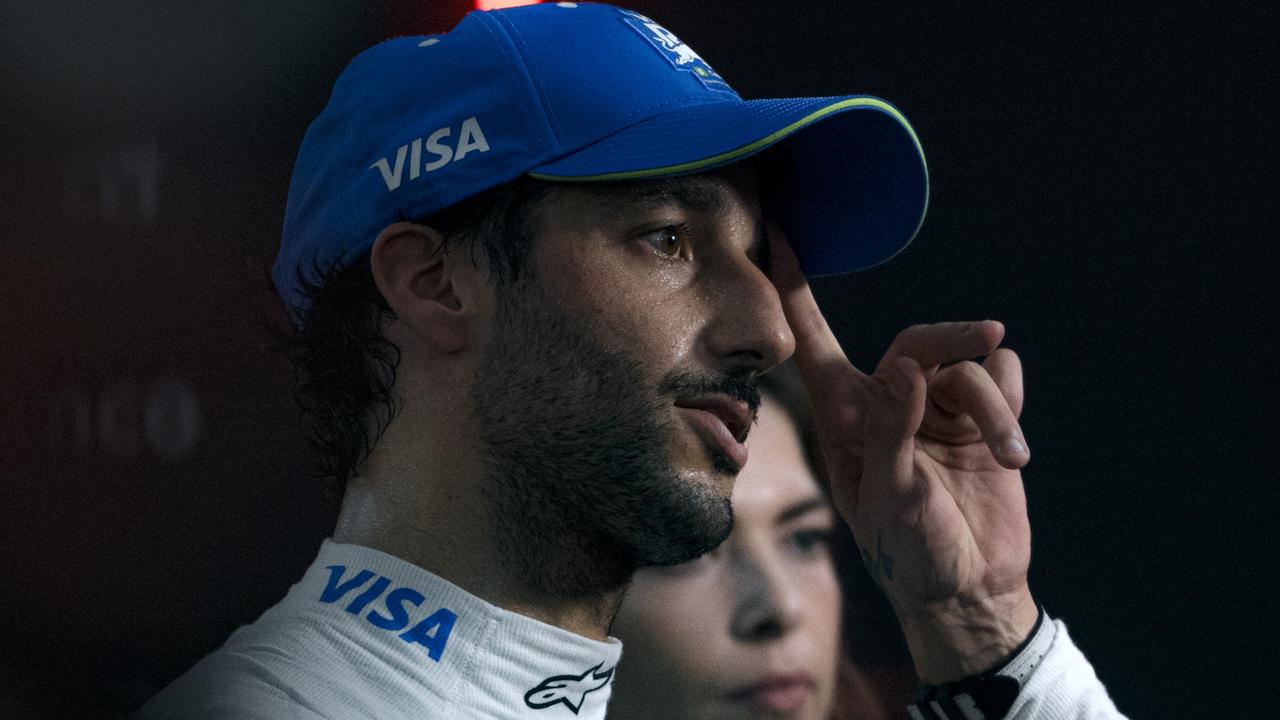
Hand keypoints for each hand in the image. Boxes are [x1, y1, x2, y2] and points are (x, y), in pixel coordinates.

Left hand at [767, 230, 1038, 682]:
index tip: (777, 233)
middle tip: (986, 336)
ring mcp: (940, 409)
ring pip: (970, 363)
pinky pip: (1004, 375)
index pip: (814, 341)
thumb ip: (892, 429)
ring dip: (995, 407)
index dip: (795, 288)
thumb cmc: (908, 552)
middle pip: (920, 338)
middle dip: (953, 337)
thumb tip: (908, 366)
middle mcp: (891, 401)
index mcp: (847, 417)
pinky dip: (1013, 403)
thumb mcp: (888, 496)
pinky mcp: (985, 420)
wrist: (971, 589)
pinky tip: (1011, 451)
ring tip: (1008, 458)